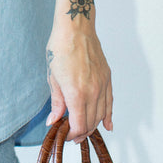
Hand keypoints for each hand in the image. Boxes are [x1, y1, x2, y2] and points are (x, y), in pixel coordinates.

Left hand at [45, 22, 112, 142]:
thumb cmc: (60, 48)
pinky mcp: (107, 78)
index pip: (78, 125)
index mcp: (76, 93)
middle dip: (80, 132)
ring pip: (101, 115)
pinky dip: (108, 116)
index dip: (71, 134)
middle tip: (70, 134)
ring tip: (82, 129)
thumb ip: (56, 102)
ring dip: (92, 125)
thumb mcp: (52, 77)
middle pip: (90, 123)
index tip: (64, 135)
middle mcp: (93, 92)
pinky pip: (110, 103)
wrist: (75, 28)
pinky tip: (107, 125)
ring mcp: (102, 85)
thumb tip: (54, 121)